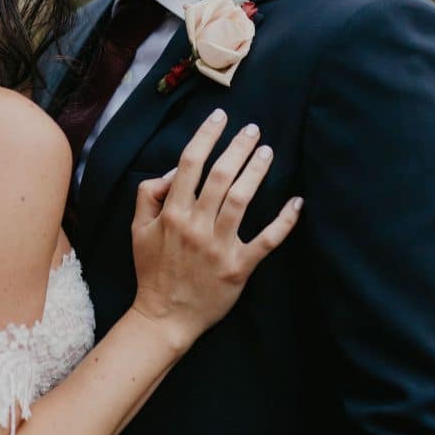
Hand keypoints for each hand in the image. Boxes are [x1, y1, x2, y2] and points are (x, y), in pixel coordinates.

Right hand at [130, 110, 301, 353]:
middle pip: (220, 176)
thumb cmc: (152, 269)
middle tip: (253, 129)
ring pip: (241, 200)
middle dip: (237, 147)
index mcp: (172, 213)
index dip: (206, 136)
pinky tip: (296, 202)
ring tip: (267, 151)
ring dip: (256, 172)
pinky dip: (283, 222)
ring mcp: (218, 247)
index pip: (190, 163)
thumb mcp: (138, 228)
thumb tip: (173, 170)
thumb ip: (149, 193)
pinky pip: (265, 241)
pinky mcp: (238, 268)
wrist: (164, 317)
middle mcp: (195, 225)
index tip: (220, 117)